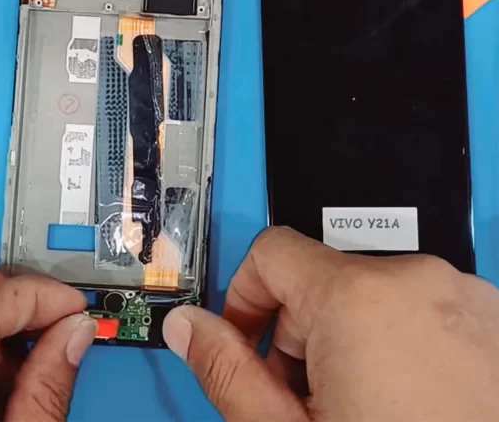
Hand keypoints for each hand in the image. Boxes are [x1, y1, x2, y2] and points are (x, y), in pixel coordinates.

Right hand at [163, 226, 498, 420]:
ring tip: (364, 410)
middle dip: (299, 333)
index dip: (244, 297)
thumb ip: (228, 372)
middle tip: (308, 402)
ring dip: (350, 340)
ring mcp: (465, 299)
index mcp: (361, 298)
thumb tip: (189, 327)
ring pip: (371, 294)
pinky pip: (420, 309)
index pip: (271, 252)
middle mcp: (419, 281)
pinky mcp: (492, 321)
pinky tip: (409, 405)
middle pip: (322, 277)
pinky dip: (399, 343)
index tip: (246, 341)